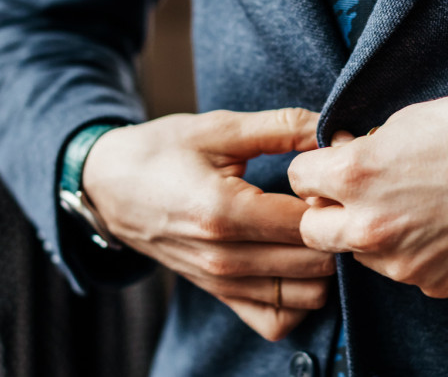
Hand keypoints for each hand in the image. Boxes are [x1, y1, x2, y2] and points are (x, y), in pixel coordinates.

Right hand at [82, 108, 333, 340]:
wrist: (110, 187)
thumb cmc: (162, 151)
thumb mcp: (220, 127)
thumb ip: (284, 127)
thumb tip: (337, 132)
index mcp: (225, 213)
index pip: (309, 222)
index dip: (333, 199)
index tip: (331, 178)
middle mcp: (225, 259)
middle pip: (316, 263)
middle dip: (336, 232)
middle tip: (332, 202)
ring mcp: (223, 284)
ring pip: (308, 296)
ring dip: (325, 265)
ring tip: (316, 229)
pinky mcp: (221, 297)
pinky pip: (279, 320)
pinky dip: (300, 298)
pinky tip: (297, 260)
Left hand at [287, 90, 447, 298]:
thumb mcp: (405, 120)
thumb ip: (362, 149)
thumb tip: (342, 159)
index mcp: (356, 175)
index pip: (298, 180)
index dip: (317, 168)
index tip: (334, 164)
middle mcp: (371, 226)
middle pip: (312, 231)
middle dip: (327, 211)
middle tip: (356, 193)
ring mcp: (404, 262)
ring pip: (359, 254)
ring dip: (371, 234)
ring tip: (414, 203)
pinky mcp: (436, 282)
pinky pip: (405, 269)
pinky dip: (414, 251)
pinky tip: (443, 223)